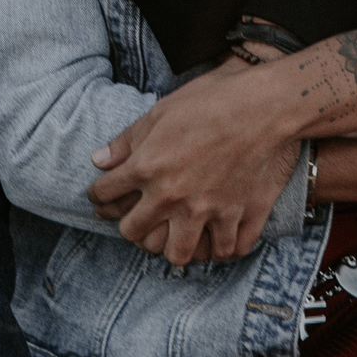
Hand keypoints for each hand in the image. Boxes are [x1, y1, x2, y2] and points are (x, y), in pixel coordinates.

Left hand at [88, 58, 299, 266]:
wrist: (258, 107)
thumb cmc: (207, 102)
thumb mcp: (159, 112)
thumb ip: (126, 140)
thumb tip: (98, 161)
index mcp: (147, 166)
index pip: (106, 192)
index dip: (97, 194)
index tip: (99, 195)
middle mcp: (169, 194)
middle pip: (133, 231)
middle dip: (127, 225)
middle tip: (133, 217)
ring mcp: (201, 209)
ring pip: (175, 253)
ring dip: (169, 246)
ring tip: (170, 234)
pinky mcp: (230, 214)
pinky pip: (219, 250)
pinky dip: (214, 248)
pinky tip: (210, 237)